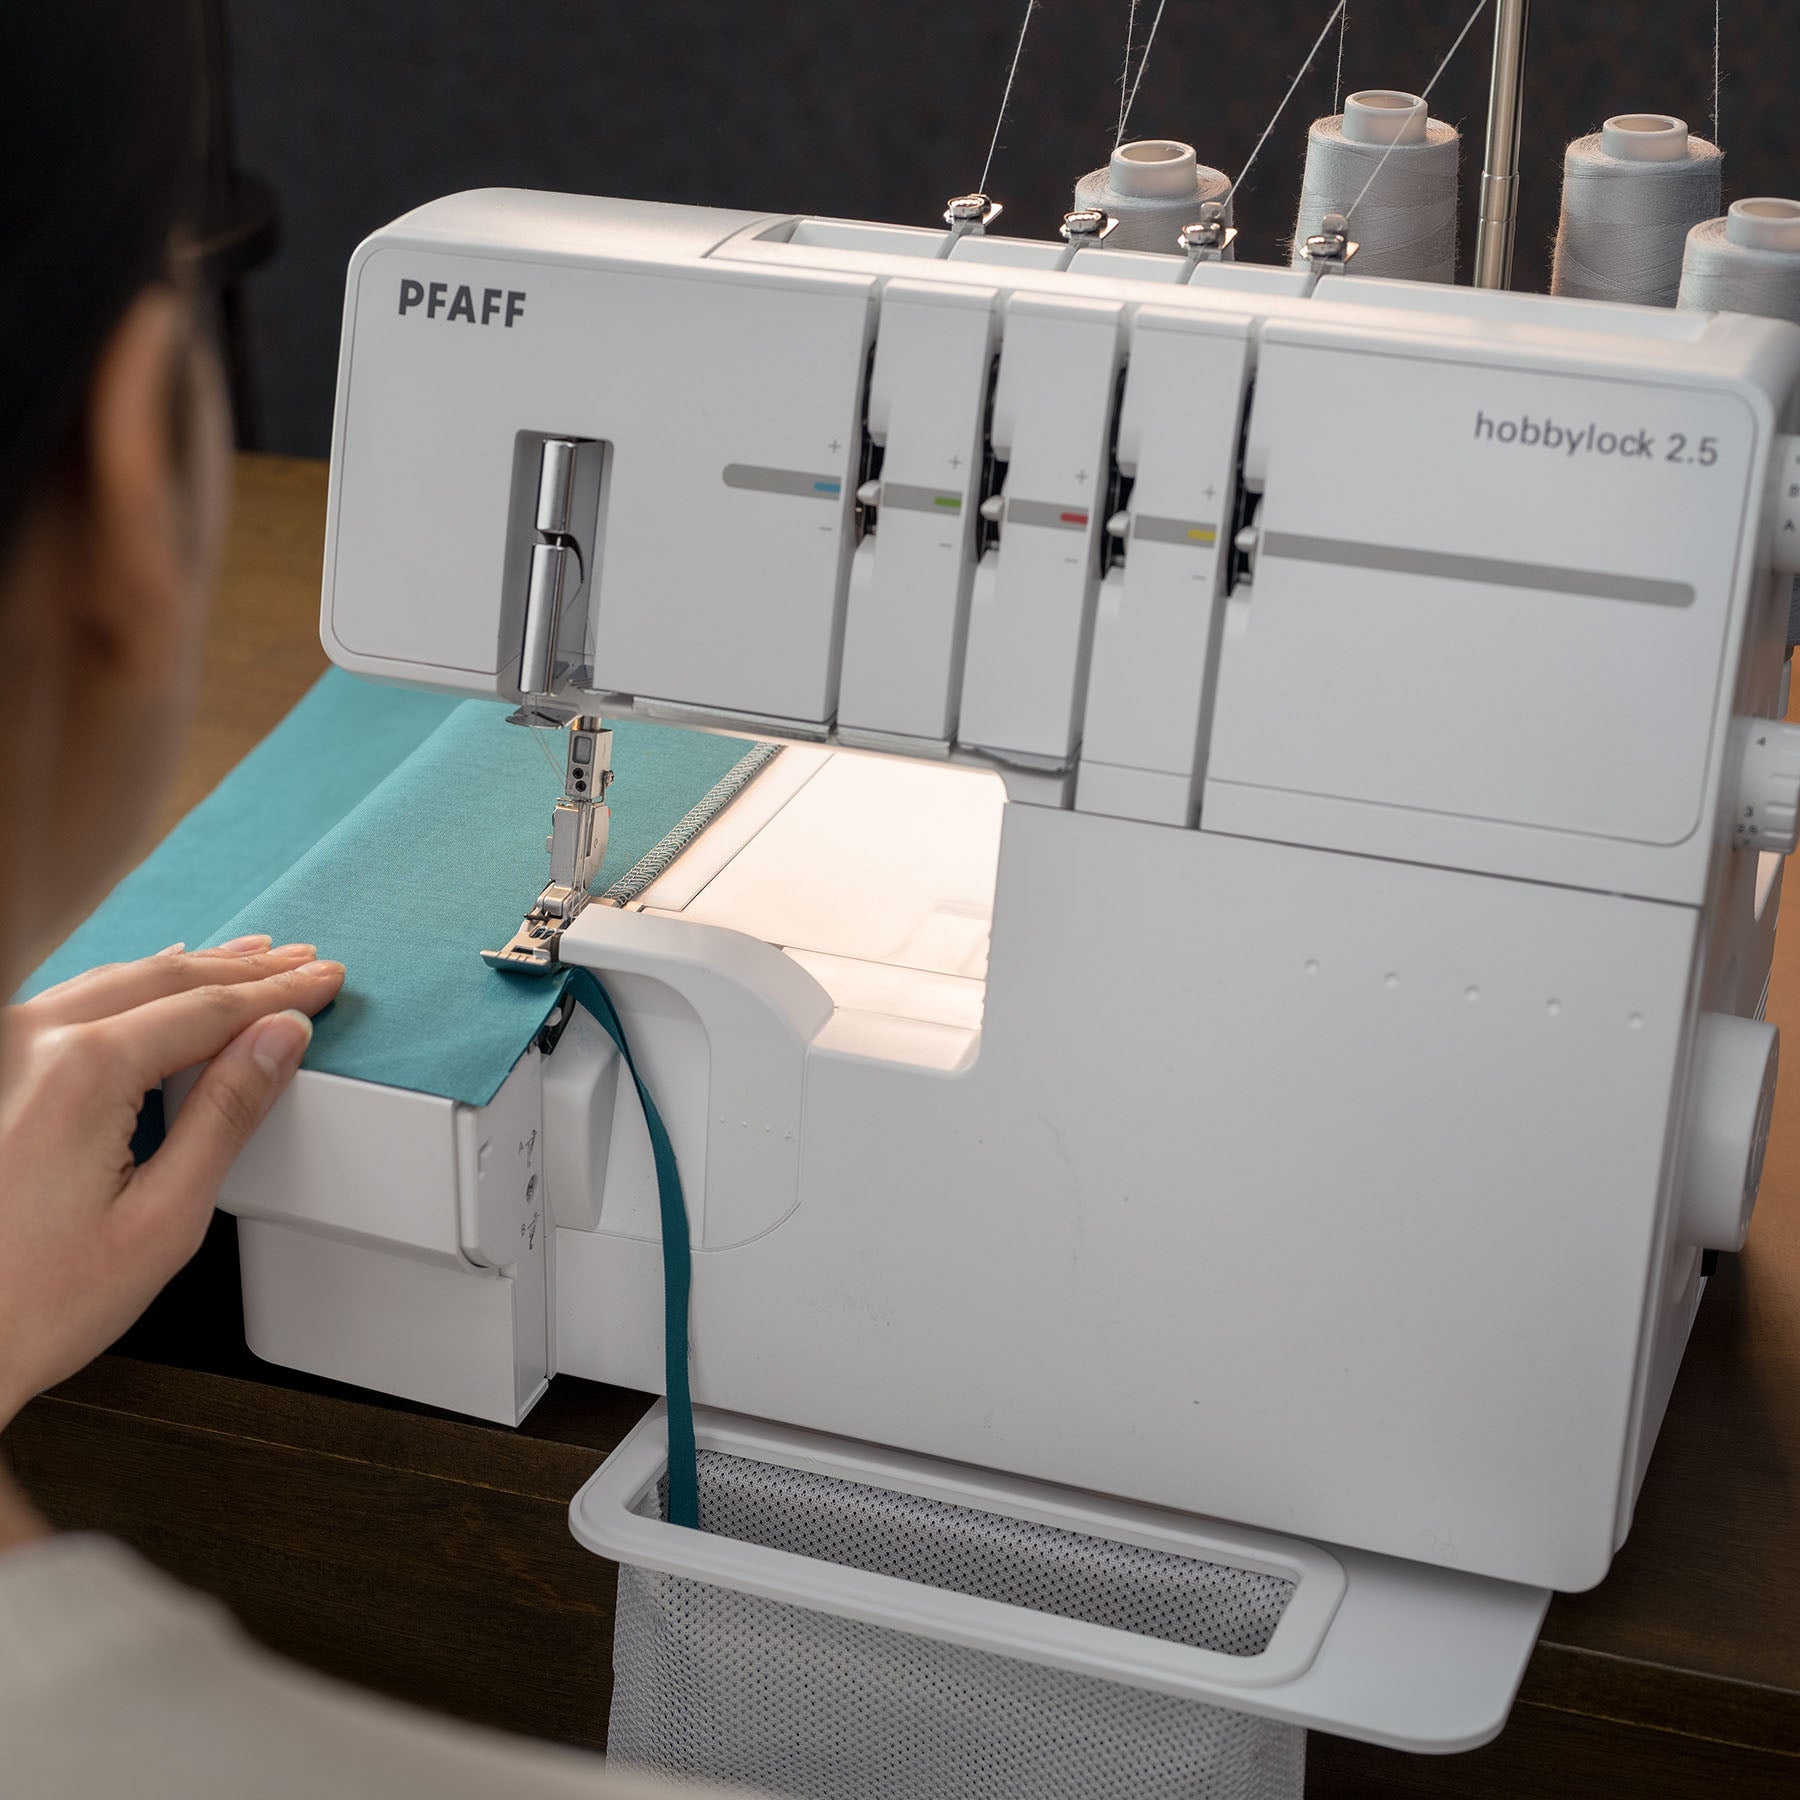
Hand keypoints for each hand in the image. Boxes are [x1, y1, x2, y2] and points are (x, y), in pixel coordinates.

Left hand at [0, 937, 344, 1425]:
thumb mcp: (165, 1218)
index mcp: (82, 1072)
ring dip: (192, 971)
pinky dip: (135, 988)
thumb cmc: (35, 1303)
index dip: (279, 994)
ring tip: (251, 962)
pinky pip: (74, 1002)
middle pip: (165, 980)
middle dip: (245, 971)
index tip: (324, 982)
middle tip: (303, 963)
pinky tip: (160, 984)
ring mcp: (1, 1052)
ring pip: (116, 980)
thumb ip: (228, 1114)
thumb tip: (279, 1040)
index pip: (209, 1008)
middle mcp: (30, 1043)